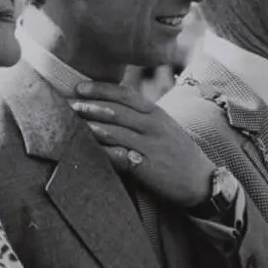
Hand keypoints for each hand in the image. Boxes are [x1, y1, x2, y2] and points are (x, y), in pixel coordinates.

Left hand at [72, 81, 215, 207]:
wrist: (200, 179)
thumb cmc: (176, 150)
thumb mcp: (162, 124)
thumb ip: (139, 114)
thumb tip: (109, 104)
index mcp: (155, 112)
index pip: (124, 94)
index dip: (100, 89)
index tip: (79, 87)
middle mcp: (152, 125)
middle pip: (115, 110)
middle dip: (89, 106)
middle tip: (67, 104)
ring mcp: (150, 146)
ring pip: (115, 131)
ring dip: (90, 125)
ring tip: (71, 122)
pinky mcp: (147, 167)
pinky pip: (119, 156)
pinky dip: (102, 150)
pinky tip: (86, 148)